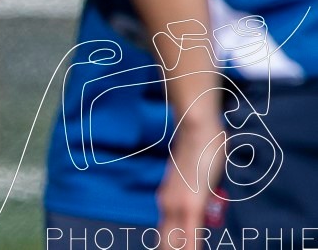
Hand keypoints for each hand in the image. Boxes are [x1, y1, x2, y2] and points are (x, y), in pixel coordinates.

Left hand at [157, 109, 223, 245]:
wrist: (194, 129)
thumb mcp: (193, 179)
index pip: (166, 234)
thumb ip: (194, 193)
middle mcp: (167, 205)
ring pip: (176, 243)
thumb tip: (201, 202)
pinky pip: (191, 237)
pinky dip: (191, 249)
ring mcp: (178, 206)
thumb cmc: (198, 150)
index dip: (170, 248)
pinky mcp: (192, 205)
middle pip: (167, 242)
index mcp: (167, 200)